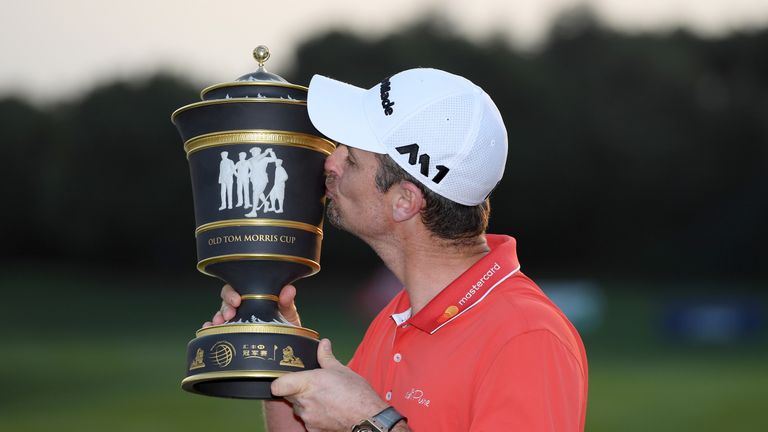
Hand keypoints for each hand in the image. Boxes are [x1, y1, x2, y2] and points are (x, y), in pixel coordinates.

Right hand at [202, 284, 301, 326]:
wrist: (286, 346)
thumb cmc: (287, 326)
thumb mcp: (289, 314)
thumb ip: (287, 302)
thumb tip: (289, 290)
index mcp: (254, 296)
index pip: (238, 287)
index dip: (234, 292)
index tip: (237, 300)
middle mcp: (243, 306)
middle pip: (226, 300)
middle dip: (225, 306)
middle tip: (228, 315)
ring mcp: (236, 319)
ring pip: (220, 313)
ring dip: (217, 316)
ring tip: (219, 323)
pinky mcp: (231, 332)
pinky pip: (216, 328)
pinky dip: (209, 327)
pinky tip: (208, 329)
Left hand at [271, 339, 388, 431]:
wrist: (368, 418)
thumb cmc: (357, 394)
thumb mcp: (341, 370)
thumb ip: (326, 357)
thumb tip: (323, 344)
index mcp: (308, 383)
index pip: (278, 386)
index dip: (280, 382)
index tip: (286, 380)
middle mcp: (304, 402)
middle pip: (289, 395)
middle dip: (298, 391)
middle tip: (313, 387)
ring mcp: (308, 417)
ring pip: (299, 409)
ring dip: (307, 404)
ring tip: (325, 400)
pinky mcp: (313, 429)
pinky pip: (308, 421)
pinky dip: (315, 416)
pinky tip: (329, 411)